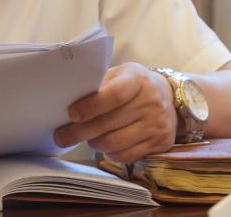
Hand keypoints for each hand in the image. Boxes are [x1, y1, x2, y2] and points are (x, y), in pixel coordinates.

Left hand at [53, 62, 176, 163]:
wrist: (169, 97)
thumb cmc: (134, 84)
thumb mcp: (119, 74)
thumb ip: (99, 84)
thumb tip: (69, 99)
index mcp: (137, 80)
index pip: (114, 95)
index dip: (90, 106)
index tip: (71, 114)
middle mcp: (150, 102)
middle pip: (109, 123)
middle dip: (79, 132)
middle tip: (61, 136)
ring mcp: (157, 125)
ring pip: (115, 143)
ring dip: (94, 143)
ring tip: (86, 137)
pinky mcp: (160, 143)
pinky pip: (127, 156)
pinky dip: (110, 153)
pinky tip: (104, 145)